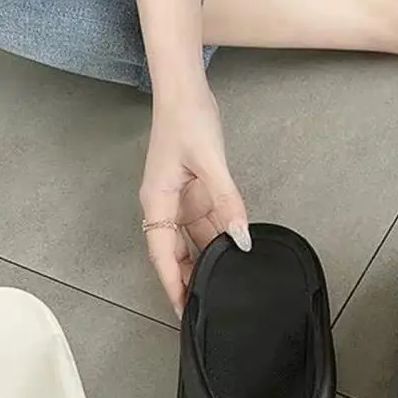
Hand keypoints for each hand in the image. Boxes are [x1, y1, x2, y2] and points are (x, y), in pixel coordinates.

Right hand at [140, 82, 249, 315]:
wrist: (184, 88)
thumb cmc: (187, 119)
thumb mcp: (211, 163)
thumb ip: (228, 202)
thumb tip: (241, 238)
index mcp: (157, 201)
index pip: (162, 254)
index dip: (172, 284)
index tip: (182, 309)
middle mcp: (164, 205)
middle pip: (173, 253)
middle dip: (188, 280)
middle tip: (206, 308)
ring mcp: (178, 199)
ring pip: (190, 241)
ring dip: (204, 262)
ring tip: (221, 286)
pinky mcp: (192, 191)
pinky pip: (202, 224)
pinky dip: (215, 239)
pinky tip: (230, 252)